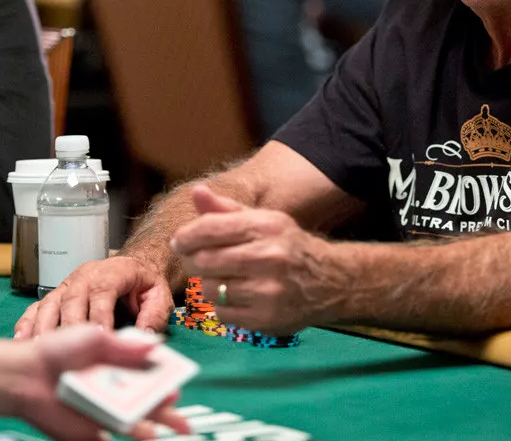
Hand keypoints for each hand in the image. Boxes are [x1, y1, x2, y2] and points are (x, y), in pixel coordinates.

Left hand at [0, 324, 191, 439]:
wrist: (24, 373)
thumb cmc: (55, 350)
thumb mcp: (96, 338)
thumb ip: (126, 346)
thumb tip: (157, 346)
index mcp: (113, 366)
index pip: (144, 374)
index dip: (162, 379)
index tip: (176, 381)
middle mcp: (108, 389)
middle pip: (142, 401)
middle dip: (164, 408)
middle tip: (182, 415)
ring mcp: (99, 411)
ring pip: (131, 420)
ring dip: (151, 424)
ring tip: (171, 426)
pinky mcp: (87, 430)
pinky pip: (109, 436)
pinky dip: (130, 436)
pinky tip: (147, 436)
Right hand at [14, 256, 173, 337]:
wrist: (134, 268)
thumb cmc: (144, 286)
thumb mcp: (159, 297)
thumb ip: (154, 316)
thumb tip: (143, 339)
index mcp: (115, 271)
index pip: (103, 290)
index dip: (99, 314)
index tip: (98, 340)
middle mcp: (87, 274)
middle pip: (73, 299)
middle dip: (70, 327)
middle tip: (68, 354)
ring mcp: (68, 284)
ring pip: (52, 303)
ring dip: (44, 327)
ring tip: (40, 351)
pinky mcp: (56, 294)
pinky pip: (38, 307)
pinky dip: (28, 323)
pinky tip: (22, 340)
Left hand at [171, 185, 340, 333]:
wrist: (330, 281)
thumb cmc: (287, 246)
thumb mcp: (263, 220)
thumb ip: (226, 209)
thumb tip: (196, 191)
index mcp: (265, 226)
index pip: (209, 228)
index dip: (186, 236)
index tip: (179, 241)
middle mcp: (268, 256)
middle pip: (204, 261)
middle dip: (192, 261)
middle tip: (195, 260)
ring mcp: (267, 290)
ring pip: (210, 288)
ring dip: (206, 284)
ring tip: (219, 278)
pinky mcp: (265, 319)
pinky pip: (221, 313)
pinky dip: (220, 306)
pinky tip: (235, 296)